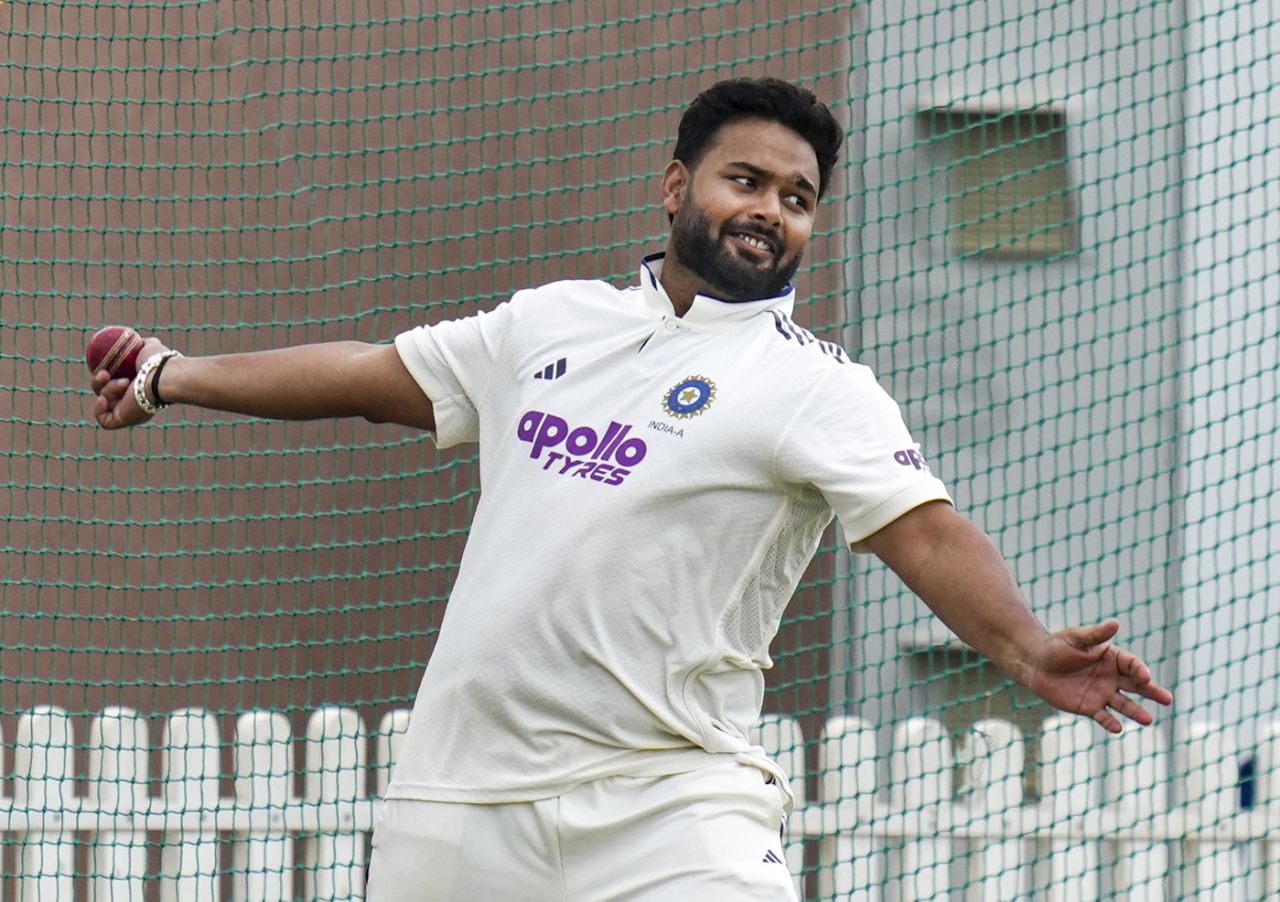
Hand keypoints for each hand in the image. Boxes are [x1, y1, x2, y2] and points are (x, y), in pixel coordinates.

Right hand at [91, 337, 169, 429]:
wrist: (163, 377)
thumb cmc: (159, 362)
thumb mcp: (150, 347)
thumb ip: (144, 344)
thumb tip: (138, 341)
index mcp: (137, 387)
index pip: (114, 383)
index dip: (105, 376)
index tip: (104, 367)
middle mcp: (133, 401)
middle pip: (104, 392)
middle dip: (100, 382)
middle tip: (104, 374)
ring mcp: (128, 411)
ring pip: (103, 401)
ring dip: (108, 389)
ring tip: (124, 382)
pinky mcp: (124, 420)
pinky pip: (104, 421)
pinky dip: (99, 410)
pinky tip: (103, 399)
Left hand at [1024, 619, 1172, 732]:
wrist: (1035, 664)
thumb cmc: (1056, 646)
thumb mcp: (1075, 638)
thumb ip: (1096, 634)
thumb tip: (1116, 622)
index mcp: (1111, 658)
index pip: (1132, 665)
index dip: (1140, 671)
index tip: (1146, 677)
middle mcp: (1111, 677)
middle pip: (1136, 686)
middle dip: (1152, 692)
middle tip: (1167, 700)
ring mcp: (1102, 693)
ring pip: (1124, 704)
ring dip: (1136, 712)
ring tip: (1149, 720)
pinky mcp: (1089, 707)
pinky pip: (1103, 716)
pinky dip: (1110, 723)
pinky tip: (1118, 728)